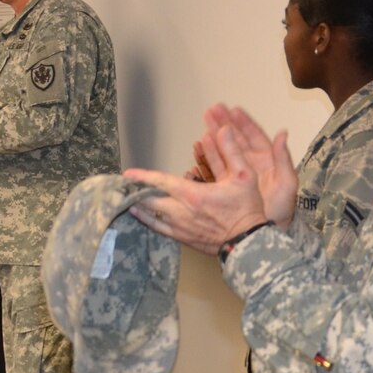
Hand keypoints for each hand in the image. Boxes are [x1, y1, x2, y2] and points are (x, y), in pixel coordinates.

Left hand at [123, 112, 274, 255]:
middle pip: (149, 201)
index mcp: (192, 195)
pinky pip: (159, 229)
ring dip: (138, 207)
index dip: (142, 177)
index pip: (160, 182)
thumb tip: (224, 129)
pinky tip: (141, 216)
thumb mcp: (244, 176)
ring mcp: (180, 228)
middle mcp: (181, 212)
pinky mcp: (183, 239)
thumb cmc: (247, 209)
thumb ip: (232, 151)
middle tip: (122, 187)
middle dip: (135, 193)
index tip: (128, 173)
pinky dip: (147, 221)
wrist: (249, 243)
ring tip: (126, 200)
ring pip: (150, 217)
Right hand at [202, 105, 296, 226]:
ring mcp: (235, 175)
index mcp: (266, 160)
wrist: (265, 235)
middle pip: (235, 139)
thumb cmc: (280, 211)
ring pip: (222, 151)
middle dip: (223, 124)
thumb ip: (284, 159)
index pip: (253, 136)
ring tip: (202, 126)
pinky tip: (197, 149)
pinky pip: (212, 168)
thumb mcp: (287, 185)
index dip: (243, 122)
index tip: (232, 109)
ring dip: (212, 138)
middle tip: (211, 110)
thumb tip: (283, 133)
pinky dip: (204, 158)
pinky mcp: (224, 186)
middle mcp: (250, 164)